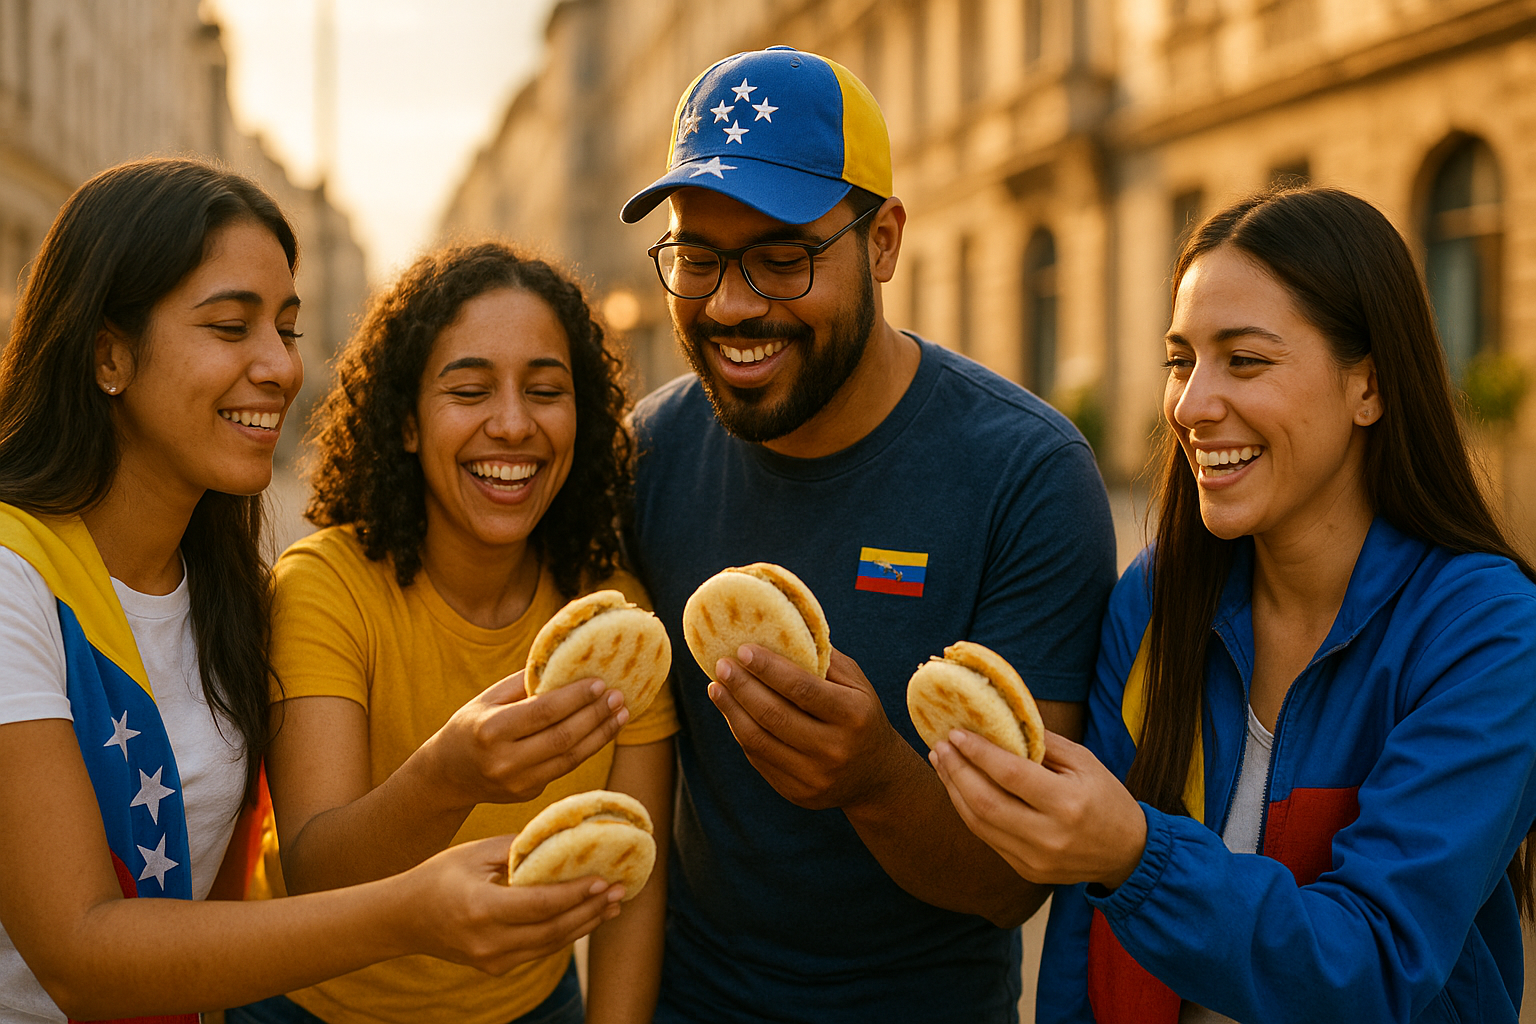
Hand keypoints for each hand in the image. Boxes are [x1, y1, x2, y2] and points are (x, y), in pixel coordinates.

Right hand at [397, 835, 622, 975]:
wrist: (404, 918)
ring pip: (551, 944)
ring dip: (585, 924)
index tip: (603, 878)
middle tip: (620, 891)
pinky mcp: (496, 967)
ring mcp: (492, 960)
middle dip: (591, 910)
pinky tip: (585, 916)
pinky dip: (565, 933)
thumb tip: (562, 838)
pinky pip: (540, 949)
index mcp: (480, 908)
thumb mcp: (476, 853)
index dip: (575, 893)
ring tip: (612, 905)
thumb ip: (519, 849)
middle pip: (553, 929)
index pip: (540, 905)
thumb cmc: (440, 876)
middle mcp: (488, 941)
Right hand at [424, 670, 627, 807]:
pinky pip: (564, 768)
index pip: (543, 712)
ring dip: (600, 735)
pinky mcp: (528, 794)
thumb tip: (568, 663)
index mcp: (491, 730)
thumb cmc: (471, 725)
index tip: (600, 682)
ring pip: (570, 758)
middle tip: (618, 696)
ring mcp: (517, 783)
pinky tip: (603, 730)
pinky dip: (587, 748)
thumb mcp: (488, 698)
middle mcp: (504, 761)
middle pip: (562, 738)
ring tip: (621, 713)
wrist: (447, 775)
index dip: (575, 698)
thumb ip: (524, 683)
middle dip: (595, 715)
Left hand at [709, 645, 906, 809]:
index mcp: (853, 715)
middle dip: (742, 686)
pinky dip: (740, 731)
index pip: (802, 688)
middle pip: (774, 715)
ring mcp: (815, 776)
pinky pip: (758, 759)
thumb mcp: (856, 685)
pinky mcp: (797, 792)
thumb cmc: (860, 716)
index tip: (742, 649)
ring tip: (716, 687)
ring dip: (731, 710)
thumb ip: (823, 659)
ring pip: (759, 740)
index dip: (768, 668)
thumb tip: (779, 633)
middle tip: (721, 665)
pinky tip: (731, 711)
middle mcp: (835, 749)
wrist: (876, 776)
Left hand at [930, 728, 1146, 887]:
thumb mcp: (1084, 762)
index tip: (956, 732)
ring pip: (978, 823)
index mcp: (1068, 804)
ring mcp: (1035, 859)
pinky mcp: (1026, 870)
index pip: (1011, 775)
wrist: (1127, 853)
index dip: (978, 753)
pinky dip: (968, 810)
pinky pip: (987, 837)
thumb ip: (1042, 743)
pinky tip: (959, 787)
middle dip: (957, 770)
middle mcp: (1049, 836)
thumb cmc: (1106, 798)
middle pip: (986, 802)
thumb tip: (999, 720)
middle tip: (940, 745)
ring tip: (942, 762)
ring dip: (954, 790)